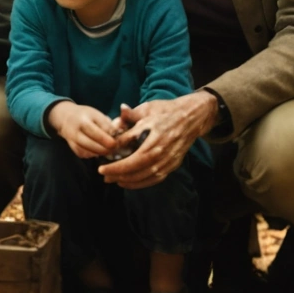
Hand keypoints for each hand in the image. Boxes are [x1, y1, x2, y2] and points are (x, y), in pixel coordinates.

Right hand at [46, 101, 119, 158]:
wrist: (65, 118)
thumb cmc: (85, 115)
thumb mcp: (97, 114)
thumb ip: (108, 124)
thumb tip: (119, 136)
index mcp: (84, 121)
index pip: (100, 133)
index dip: (112, 139)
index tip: (119, 140)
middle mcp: (76, 132)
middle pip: (96, 146)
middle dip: (109, 148)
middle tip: (117, 147)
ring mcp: (73, 142)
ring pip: (92, 153)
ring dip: (103, 152)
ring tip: (110, 148)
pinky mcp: (74, 149)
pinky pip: (87, 155)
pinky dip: (95, 154)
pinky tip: (100, 149)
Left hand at [99, 92, 219, 189]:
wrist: (191, 116)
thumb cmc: (166, 111)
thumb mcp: (147, 110)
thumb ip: (130, 118)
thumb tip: (114, 122)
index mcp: (153, 139)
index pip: (131, 159)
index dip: (115, 166)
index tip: (101, 168)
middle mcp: (162, 153)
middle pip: (137, 171)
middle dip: (118, 175)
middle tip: (104, 175)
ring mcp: (169, 161)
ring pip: (146, 177)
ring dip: (129, 181)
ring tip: (114, 180)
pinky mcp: (173, 165)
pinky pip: (156, 178)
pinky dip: (142, 183)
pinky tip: (131, 182)